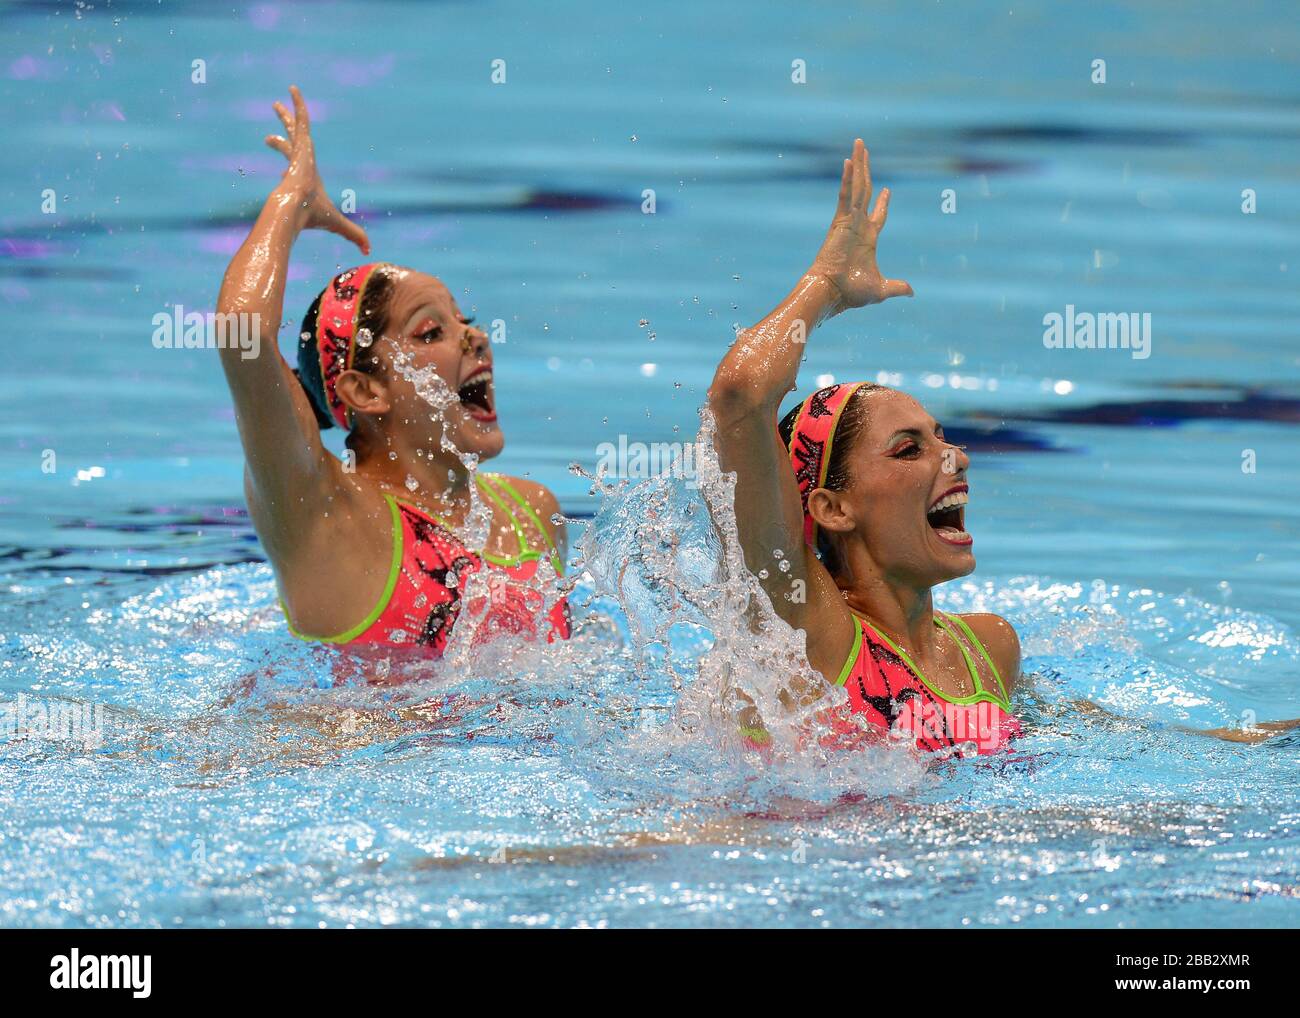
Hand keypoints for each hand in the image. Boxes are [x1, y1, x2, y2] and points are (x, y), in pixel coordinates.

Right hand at [265, 85, 369, 254]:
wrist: (294, 208)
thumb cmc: (313, 216)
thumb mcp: (338, 224)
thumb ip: (354, 234)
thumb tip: (369, 251)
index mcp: (305, 178)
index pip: (295, 166)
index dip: (288, 166)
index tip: (280, 166)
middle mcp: (299, 163)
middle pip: (289, 145)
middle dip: (281, 137)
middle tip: (270, 131)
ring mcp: (298, 152)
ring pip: (294, 128)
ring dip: (287, 115)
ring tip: (277, 104)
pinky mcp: (300, 144)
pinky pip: (301, 118)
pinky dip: (298, 104)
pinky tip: (294, 89)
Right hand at [810, 138, 911, 311]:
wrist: (832, 293)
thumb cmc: (851, 293)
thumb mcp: (881, 289)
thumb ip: (897, 286)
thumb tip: (912, 291)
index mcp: (867, 238)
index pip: (877, 215)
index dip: (884, 203)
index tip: (888, 190)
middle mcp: (857, 225)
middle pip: (865, 191)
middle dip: (866, 170)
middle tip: (864, 150)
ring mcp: (848, 221)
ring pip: (856, 186)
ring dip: (858, 164)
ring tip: (859, 143)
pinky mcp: (839, 221)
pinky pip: (845, 195)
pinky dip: (847, 179)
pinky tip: (849, 162)